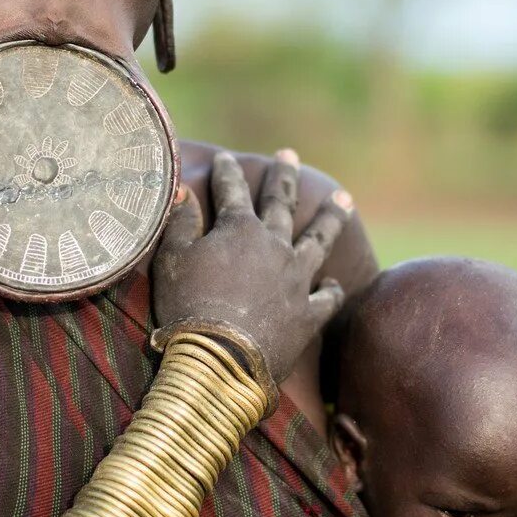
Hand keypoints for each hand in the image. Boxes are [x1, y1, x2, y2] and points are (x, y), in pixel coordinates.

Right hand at [151, 149, 352, 382]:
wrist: (220, 361)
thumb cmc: (187, 308)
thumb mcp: (172, 260)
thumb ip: (180, 223)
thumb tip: (182, 192)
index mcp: (239, 230)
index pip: (231, 191)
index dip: (226, 172)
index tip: (226, 158)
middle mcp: (274, 246)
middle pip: (281, 203)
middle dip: (283, 176)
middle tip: (289, 155)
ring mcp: (296, 279)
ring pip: (319, 239)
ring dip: (331, 217)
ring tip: (344, 198)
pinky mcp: (308, 313)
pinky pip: (327, 297)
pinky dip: (331, 289)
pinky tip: (334, 283)